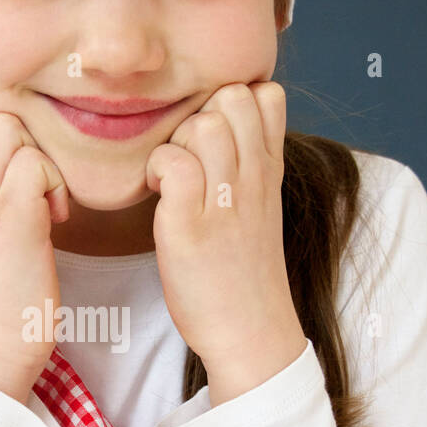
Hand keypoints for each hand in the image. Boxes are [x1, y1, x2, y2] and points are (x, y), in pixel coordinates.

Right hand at [0, 110, 69, 401]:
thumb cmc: (5, 291)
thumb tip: (32, 152)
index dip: (19, 140)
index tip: (32, 183)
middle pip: (0, 117)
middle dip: (32, 144)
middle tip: (42, 193)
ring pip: (16, 132)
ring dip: (45, 166)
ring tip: (48, 210)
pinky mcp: (9, 216)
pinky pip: (36, 164)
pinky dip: (56, 186)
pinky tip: (56, 222)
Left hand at [145, 82, 306, 398]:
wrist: (251, 333)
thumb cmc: (245, 272)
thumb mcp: (262, 207)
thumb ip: (249, 164)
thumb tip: (220, 126)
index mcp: (271, 170)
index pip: (265, 94)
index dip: (230, 103)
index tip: (213, 140)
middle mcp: (254, 179)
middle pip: (231, 97)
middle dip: (199, 116)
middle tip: (186, 158)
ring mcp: (224, 201)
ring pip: (202, 125)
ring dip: (174, 143)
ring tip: (170, 179)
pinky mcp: (190, 226)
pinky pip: (172, 164)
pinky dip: (156, 170)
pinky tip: (157, 196)